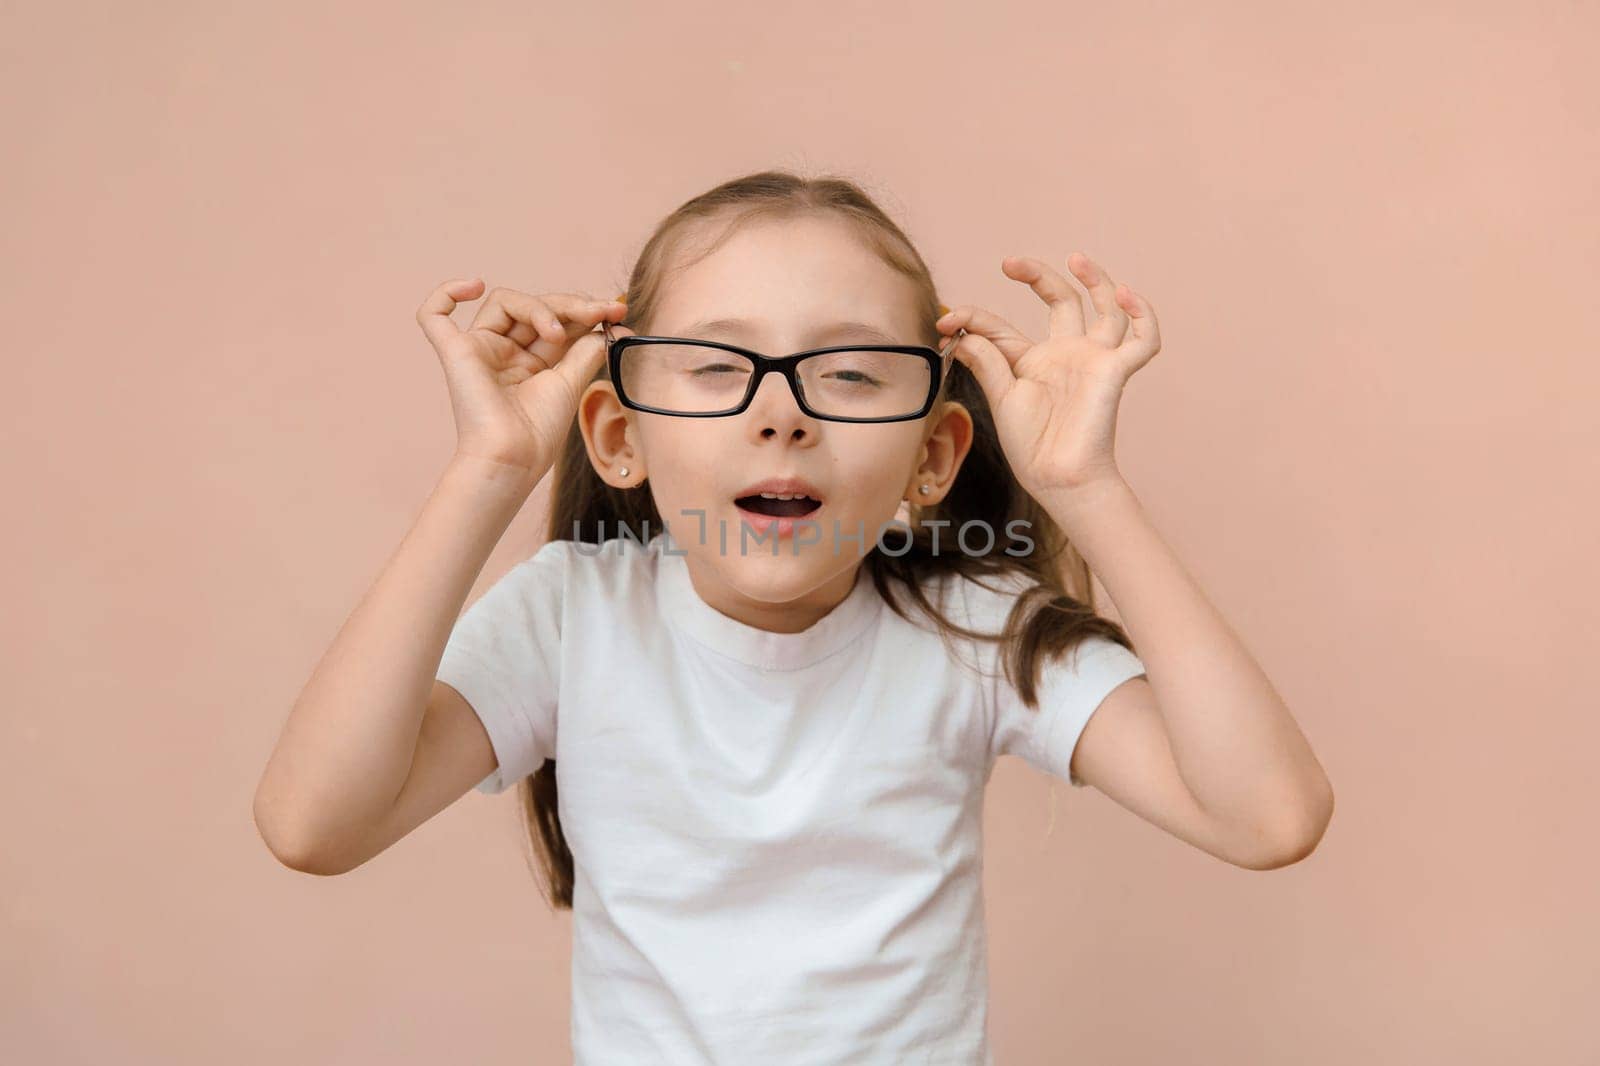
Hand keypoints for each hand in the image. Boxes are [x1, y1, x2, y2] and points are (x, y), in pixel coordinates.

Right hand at [416, 279, 625, 481]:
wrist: (514, 457)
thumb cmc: (539, 431)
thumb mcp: (572, 382)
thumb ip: (587, 349)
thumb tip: (608, 323)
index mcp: (530, 361)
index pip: (554, 319)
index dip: (583, 310)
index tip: (616, 311)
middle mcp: (503, 352)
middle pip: (533, 306)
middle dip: (569, 305)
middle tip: (600, 311)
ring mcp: (479, 350)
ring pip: (504, 301)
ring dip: (538, 307)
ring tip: (557, 332)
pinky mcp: (455, 352)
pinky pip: (434, 315)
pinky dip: (447, 293)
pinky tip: (475, 285)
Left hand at [938, 252, 1160, 501]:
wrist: (1057, 477)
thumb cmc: (1031, 446)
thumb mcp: (1000, 398)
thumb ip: (986, 361)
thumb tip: (959, 330)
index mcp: (1031, 361)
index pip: (1000, 327)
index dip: (971, 318)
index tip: (944, 321)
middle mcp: (1065, 354)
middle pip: (1062, 300)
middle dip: (1038, 276)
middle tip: (1010, 263)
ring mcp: (1092, 360)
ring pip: (1106, 309)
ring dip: (1097, 280)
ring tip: (1077, 258)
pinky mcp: (1114, 371)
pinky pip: (1143, 340)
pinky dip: (1143, 315)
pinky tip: (1126, 293)